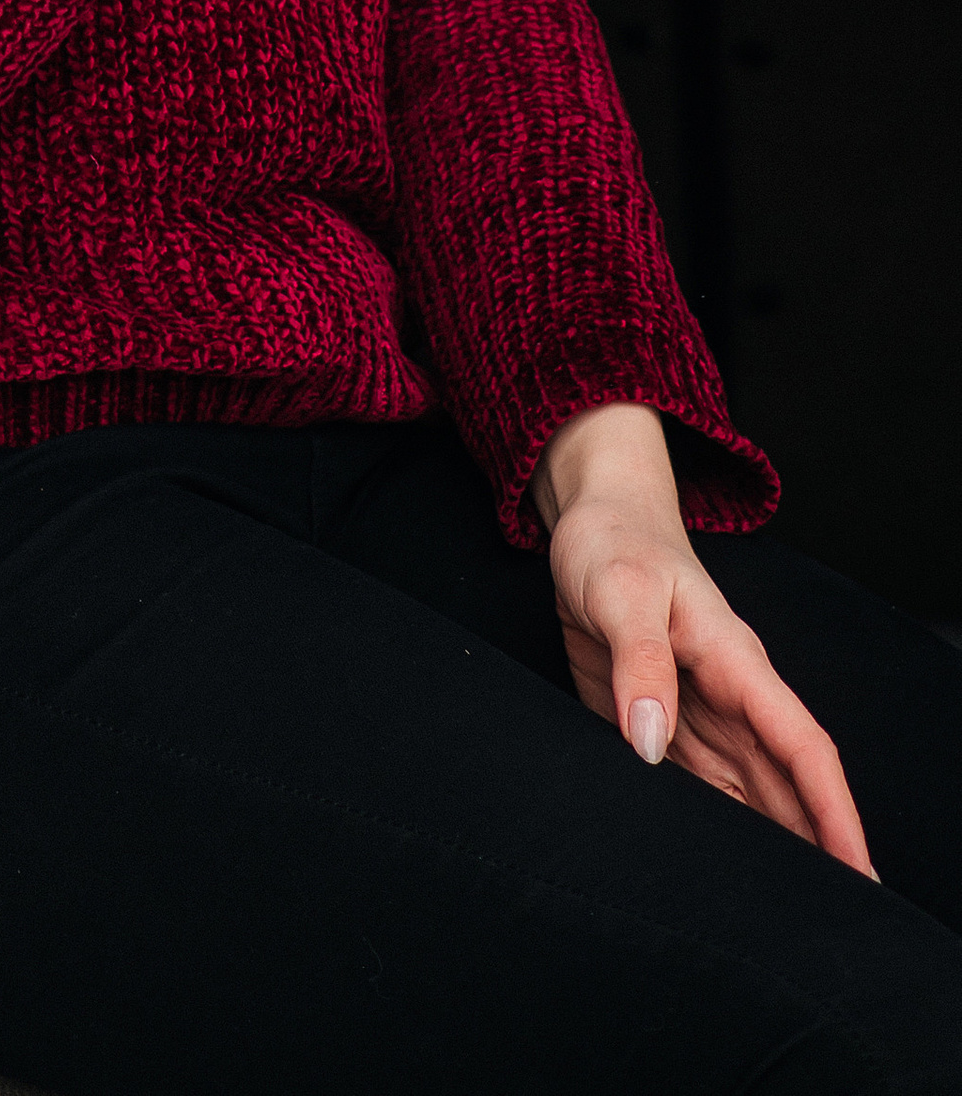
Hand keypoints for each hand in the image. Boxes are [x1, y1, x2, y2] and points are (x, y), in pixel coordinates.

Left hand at [534, 404, 874, 875]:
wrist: (589, 522)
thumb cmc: (613, 545)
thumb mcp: (622, 591)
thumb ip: (640, 663)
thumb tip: (651, 741)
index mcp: (738, 664)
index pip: (803, 747)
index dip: (834, 812)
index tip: (860, 872)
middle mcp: (729, 698)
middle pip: (784, 788)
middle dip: (811, 853)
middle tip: (824, 927)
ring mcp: (699, 715)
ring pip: (745, 797)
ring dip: (763, 849)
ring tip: (774, 919)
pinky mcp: (661, 724)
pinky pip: (694, 788)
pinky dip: (709, 829)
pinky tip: (711, 871)